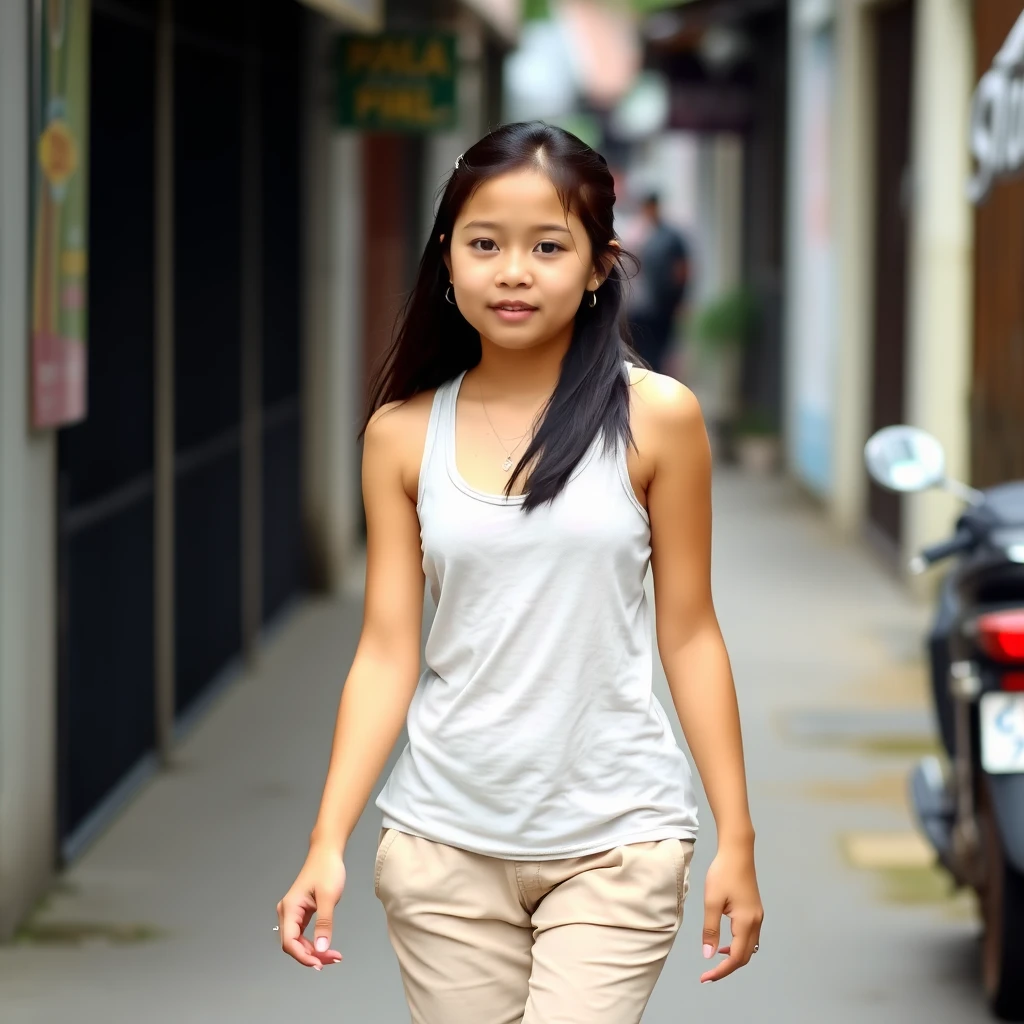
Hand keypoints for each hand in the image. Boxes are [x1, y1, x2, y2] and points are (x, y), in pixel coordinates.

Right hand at [277, 843, 345, 969]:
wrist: (327, 852)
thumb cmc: (327, 869)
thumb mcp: (328, 897)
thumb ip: (324, 924)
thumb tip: (321, 949)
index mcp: (289, 908)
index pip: (289, 942)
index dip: (303, 957)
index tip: (320, 963)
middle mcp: (287, 912)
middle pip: (292, 945)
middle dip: (311, 956)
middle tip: (332, 959)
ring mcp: (293, 912)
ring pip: (298, 941)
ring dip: (313, 951)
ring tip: (332, 956)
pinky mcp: (300, 912)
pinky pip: (302, 934)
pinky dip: (313, 943)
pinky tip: (325, 947)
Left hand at [700, 843, 762, 982]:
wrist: (737, 852)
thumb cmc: (723, 873)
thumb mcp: (711, 902)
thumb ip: (710, 930)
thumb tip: (708, 955)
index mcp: (746, 922)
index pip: (736, 957)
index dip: (722, 971)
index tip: (706, 978)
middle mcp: (756, 922)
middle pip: (745, 956)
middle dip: (728, 967)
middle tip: (709, 973)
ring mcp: (758, 916)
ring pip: (749, 946)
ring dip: (734, 956)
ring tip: (716, 957)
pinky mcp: (755, 910)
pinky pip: (749, 936)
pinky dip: (738, 944)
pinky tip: (725, 940)